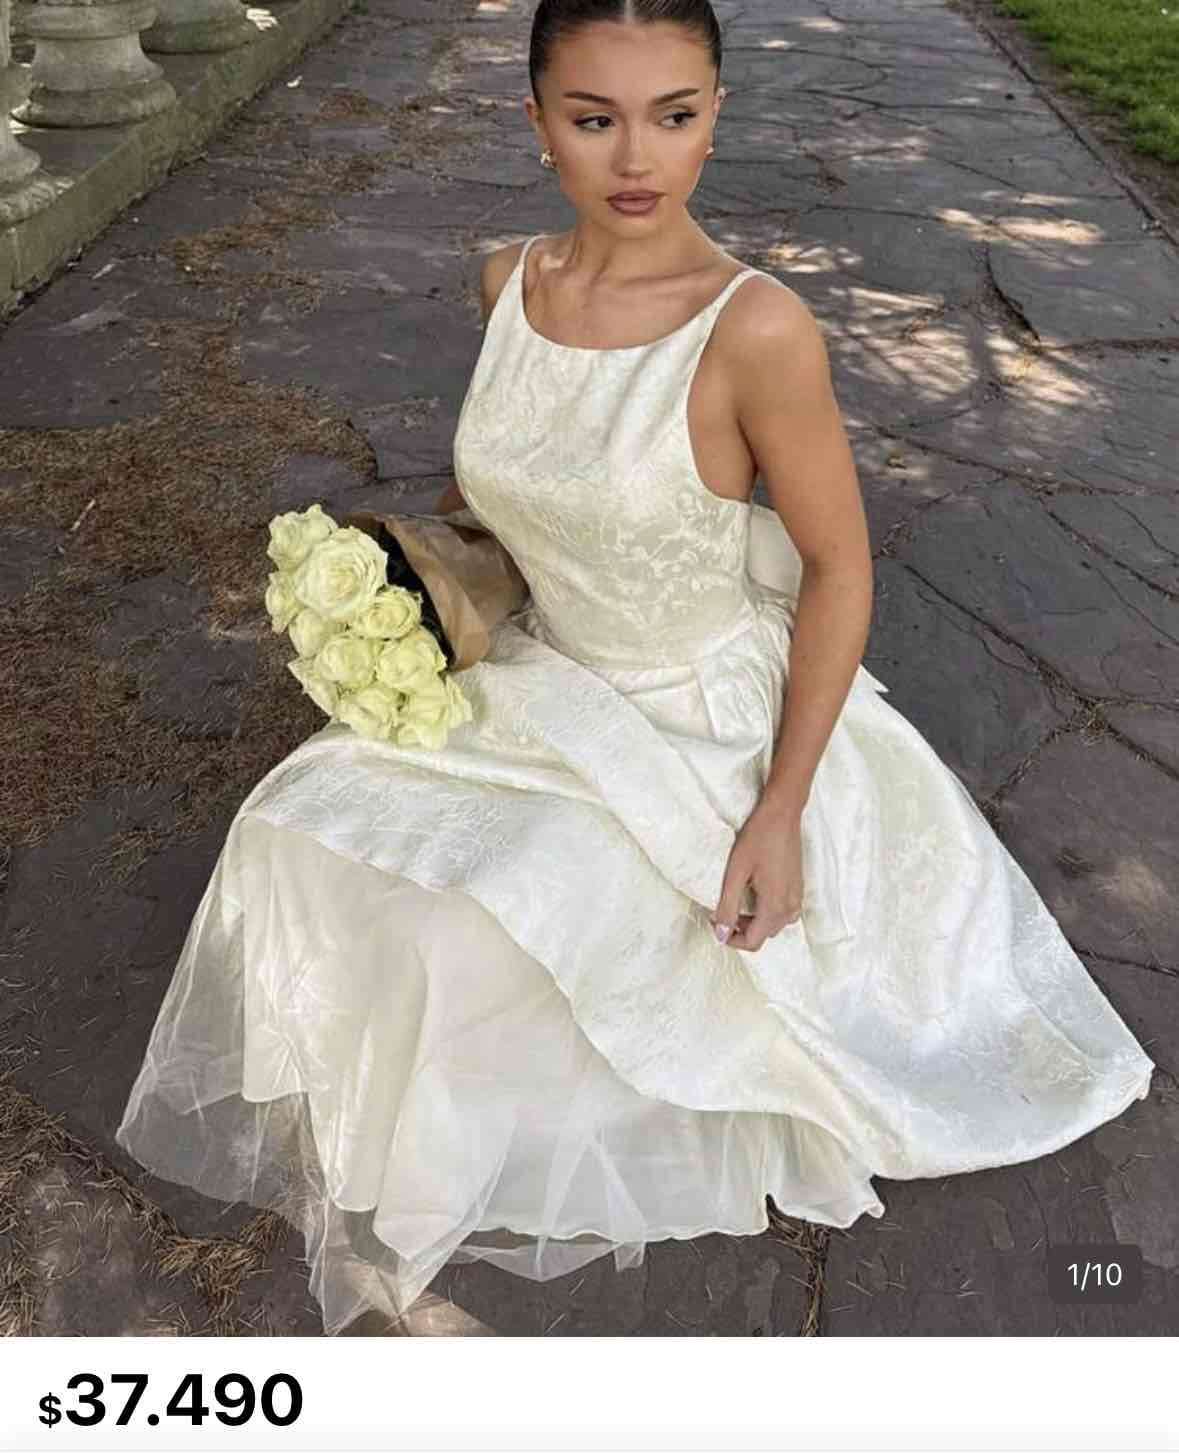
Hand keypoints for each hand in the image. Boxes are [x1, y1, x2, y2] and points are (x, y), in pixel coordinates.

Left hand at [710, 801, 803, 952]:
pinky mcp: (799, 888)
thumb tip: (720, 934)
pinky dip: (767, 912)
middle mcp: (790, 907)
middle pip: (764, 935)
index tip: (715, 921)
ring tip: (736, 903)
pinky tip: (754, 895)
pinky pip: (784, 913)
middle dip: (741, 930)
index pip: (753, 942)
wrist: (782, 815)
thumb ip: (728, 906)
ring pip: (774, 925)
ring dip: (754, 922)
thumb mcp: (736, 873)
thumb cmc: (758, 839)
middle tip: (721, 910)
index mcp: (774, 906)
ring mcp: (798, 898)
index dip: (731, 939)